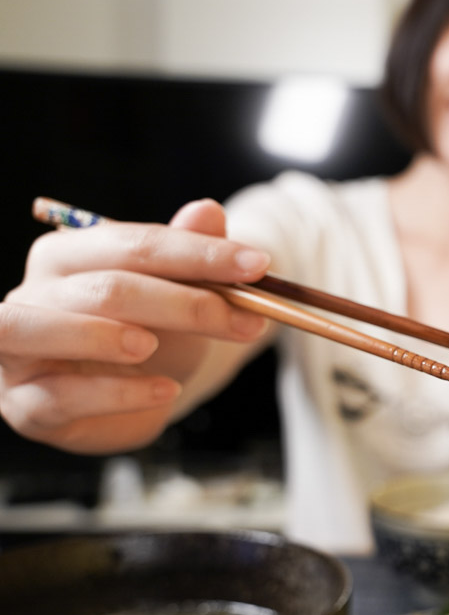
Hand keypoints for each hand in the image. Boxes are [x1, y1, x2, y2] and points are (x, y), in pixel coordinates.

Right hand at [0, 200, 272, 453]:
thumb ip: (188, 255)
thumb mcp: (176, 297)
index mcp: (68, 255)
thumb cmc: (144, 340)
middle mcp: (33, 294)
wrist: (120, 403)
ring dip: (105, 335)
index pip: (132, 243)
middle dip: (183, 303)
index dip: (198, 253)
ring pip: (46, 329)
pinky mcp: (26, 404)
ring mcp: (19, 351)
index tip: (258, 265)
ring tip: (154, 345)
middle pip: (103, 287)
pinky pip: (60, 396)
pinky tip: (164, 391)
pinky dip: (117, 394)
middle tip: (248, 319)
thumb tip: (207, 210)